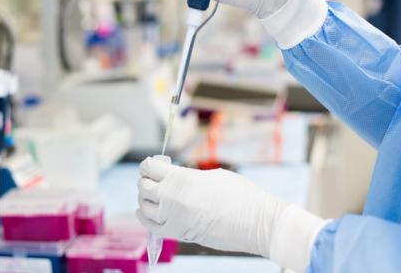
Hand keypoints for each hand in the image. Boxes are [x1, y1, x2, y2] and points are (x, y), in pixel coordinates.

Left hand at [136, 156, 328, 271]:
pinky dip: (145, 217)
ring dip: (145, 199)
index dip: (149, 165)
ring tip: (152, 195)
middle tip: (153, 179)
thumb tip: (173, 178)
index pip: (150, 167)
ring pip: (144, 206)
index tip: (152, 165)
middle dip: (146, 180)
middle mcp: (173, 197)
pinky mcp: (179, 234)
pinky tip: (145, 212)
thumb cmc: (241, 195)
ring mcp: (174, 217)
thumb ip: (188, 176)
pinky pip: (151, 226)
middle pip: (143, 186)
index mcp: (182, 178)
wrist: (257, 222)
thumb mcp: (212, 175)